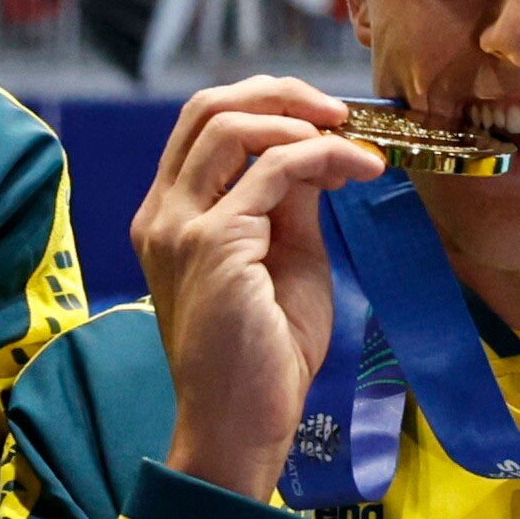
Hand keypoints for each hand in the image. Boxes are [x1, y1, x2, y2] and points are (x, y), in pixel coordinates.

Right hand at [139, 77, 382, 499]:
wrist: (241, 425)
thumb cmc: (264, 358)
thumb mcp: (286, 259)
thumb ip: (290, 203)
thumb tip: (317, 150)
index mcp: (170, 216)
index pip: (204, 126)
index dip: (267, 105)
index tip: (327, 123)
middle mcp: (162, 213)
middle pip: (207, 106)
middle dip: (280, 93)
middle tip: (339, 111)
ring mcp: (178, 225)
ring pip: (231, 124)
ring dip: (301, 120)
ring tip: (352, 142)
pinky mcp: (210, 243)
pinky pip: (272, 168)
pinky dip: (321, 157)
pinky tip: (358, 172)